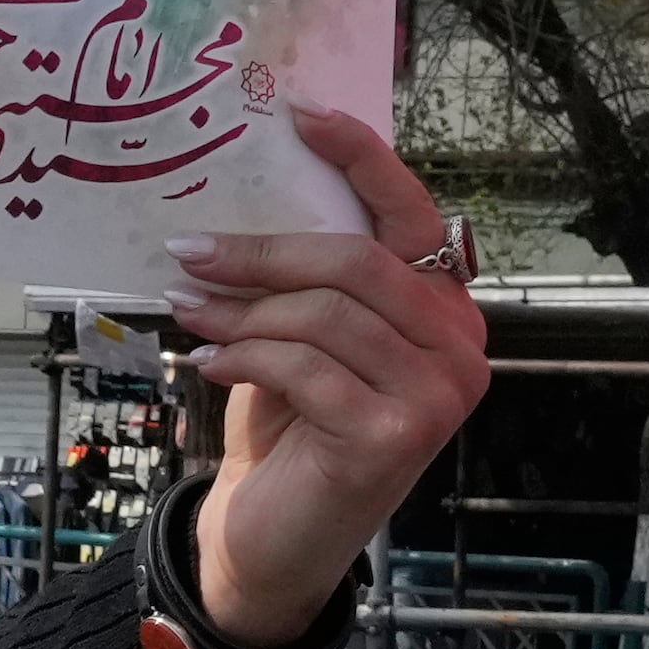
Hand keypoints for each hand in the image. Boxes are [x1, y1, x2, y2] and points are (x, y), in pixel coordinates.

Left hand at [165, 106, 488, 648]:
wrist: (281, 534)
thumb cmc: (292, 425)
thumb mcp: (305, 335)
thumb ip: (309, 277)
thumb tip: (243, 195)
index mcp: (445, 306)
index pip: (410, 213)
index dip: (360, 157)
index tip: (300, 114)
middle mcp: (459, 345)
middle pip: (357, 262)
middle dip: (264, 250)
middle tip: (189, 248)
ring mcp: (437, 396)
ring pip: (326, 315)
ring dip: (243, 307)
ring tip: (188, 307)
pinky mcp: (396, 437)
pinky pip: (307, 369)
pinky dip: (246, 356)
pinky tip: (209, 359)